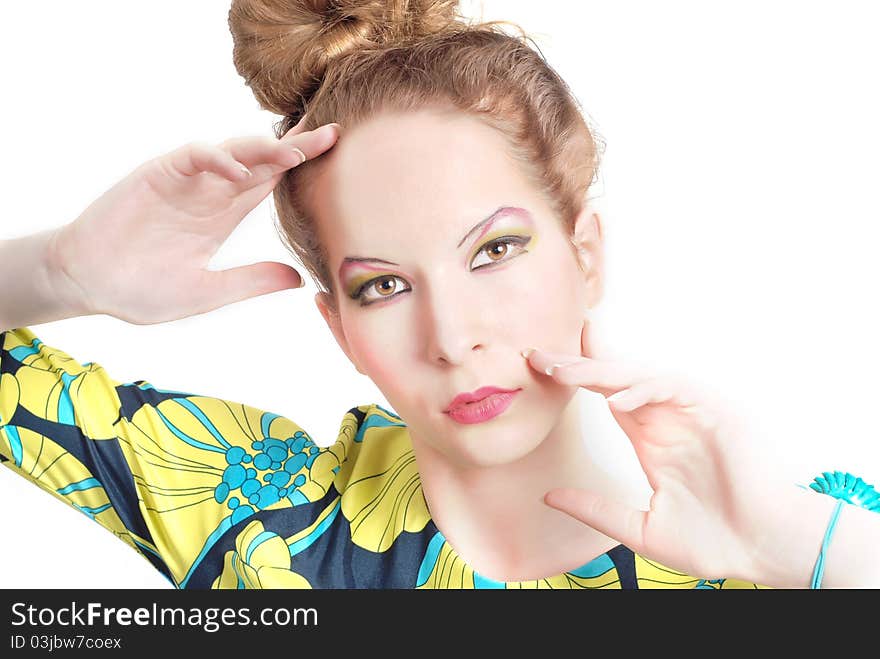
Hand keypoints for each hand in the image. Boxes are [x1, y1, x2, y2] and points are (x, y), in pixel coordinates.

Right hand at [46, 119, 339, 324]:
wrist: (88, 286)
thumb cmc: (141, 290)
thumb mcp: (207, 292)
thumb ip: (250, 281)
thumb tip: (298, 278)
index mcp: (223, 215)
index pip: (270, 183)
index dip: (301, 168)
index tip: (337, 156)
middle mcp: (210, 192)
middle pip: (261, 160)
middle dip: (296, 147)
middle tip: (334, 135)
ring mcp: (186, 181)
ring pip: (233, 151)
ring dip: (264, 148)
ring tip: (297, 150)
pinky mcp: (158, 175)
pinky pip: (193, 156)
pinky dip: (217, 158)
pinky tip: (239, 169)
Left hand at [523, 318, 778, 581]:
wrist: (764, 551)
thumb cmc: (712, 542)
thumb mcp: (639, 528)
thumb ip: (596, 510)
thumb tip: (549, 496)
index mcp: (651, 440)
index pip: (607, 396)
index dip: (575, 380)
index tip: (539, 368)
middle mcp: (668, 419)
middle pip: (616, 378)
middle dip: (577, 365)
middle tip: (538, 356)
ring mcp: (691, 412)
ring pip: (640, 376)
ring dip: (602, 371)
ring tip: (564, 371)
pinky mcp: (716, 411)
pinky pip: (675, 388)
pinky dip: (645, 388)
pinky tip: (615, 397)